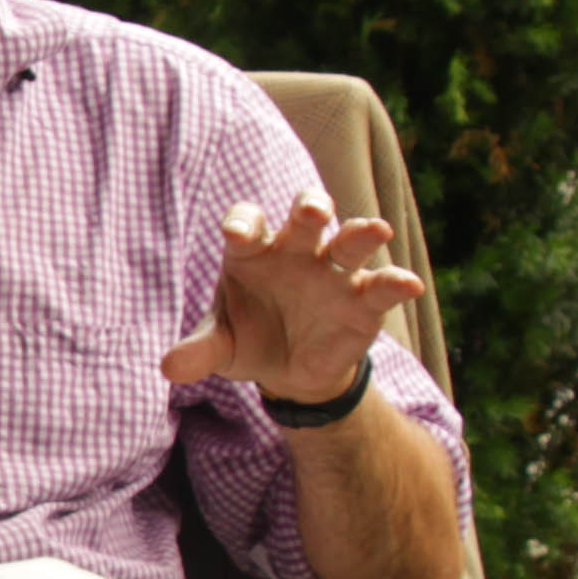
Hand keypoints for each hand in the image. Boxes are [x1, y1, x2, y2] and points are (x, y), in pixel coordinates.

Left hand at [161, 184, 428, 411]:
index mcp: (253, 252)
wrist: (290, 370)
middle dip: (310, 208)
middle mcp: (296, 252)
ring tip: (375, 230)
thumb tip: (169, 368)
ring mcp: (333, 273)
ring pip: (349, 243)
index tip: (236, 233)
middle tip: (313, 212)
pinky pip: (381, 285)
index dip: (243, 223)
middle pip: (305, 218)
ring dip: (361, 233)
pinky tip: (408, 285)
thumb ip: (199, 351)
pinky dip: (396, 282)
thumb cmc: (250, 338)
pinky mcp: (363, 300)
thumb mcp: (222, 347)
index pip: (248, 224)